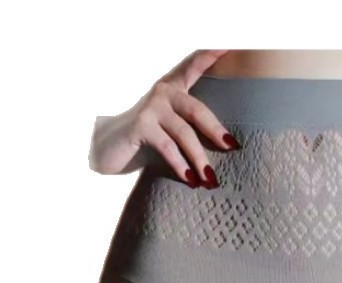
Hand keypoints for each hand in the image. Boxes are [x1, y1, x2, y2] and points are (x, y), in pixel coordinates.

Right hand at [89, 49, 241, 185]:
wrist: (108, 148)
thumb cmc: (145, 140)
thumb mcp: (169, 126)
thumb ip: (190, 123)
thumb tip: (227, 143)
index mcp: (173, 87)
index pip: (195, 65)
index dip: (213, 53)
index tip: (231, 44)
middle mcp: (163, 92)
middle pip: (198, 110)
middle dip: (216, 131)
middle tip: (233, 147)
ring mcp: (152, 107)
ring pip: (184, 133)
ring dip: (199, 159)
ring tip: (211, 180)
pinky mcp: (141, 125)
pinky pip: (168, 147)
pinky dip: (181, 166)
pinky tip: (190, 180)